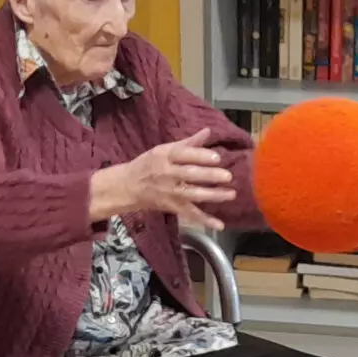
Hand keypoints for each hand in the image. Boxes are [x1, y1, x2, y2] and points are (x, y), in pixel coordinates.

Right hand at [95, 130, 236, 230]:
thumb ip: (188, 143)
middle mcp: (167, 174)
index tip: (217, 157)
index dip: (200, 156)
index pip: (184, 155)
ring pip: (192, 194)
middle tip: (228, 176)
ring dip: (213, 196)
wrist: (127, 187)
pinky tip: (219, 225)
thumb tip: (208, 131)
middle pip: (190, 175)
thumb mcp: (163, 150)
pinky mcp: (172, 207)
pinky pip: (190, 214)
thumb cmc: (148, 165)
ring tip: (230, 194)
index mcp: (165, 156)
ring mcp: (170, 192)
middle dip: (209, 176)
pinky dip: (205, 220)